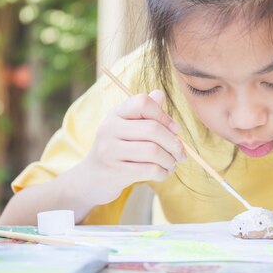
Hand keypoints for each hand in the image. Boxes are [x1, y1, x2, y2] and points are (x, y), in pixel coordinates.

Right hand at [77, 89, 186, 205]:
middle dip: (174, 143)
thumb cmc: (117, 149)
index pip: (143, 103)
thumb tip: (159, 94)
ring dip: (169, 160)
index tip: (175, 129)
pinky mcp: (114, 172)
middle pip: (152, 129)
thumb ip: (144, 112)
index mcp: (115, 113)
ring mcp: (109, 151)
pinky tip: (163, 173)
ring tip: (171, 164)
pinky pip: (149, 170)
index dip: (164, 116)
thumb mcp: (127, 127)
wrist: (91, 178)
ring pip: (153, 151)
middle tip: (181, 153)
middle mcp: (109, 128)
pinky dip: (162, 173)